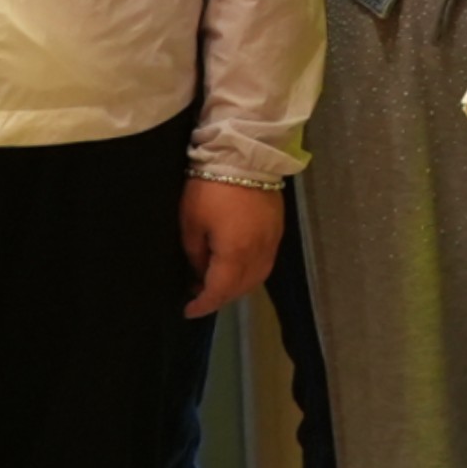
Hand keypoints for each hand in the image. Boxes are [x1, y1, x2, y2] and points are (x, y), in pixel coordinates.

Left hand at [175, 177, 284, 323]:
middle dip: (221, 297)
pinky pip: (266, 262)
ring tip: (219, 284)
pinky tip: (237, 267)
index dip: (203, 304)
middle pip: (242, 287)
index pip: (220, 291)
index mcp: (235, 253)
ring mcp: (272, 241)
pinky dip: (251, 272)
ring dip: (238, 287)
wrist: (244, 156)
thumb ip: (196, 254)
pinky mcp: (278, 230)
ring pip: (258, 277)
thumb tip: (200, 272)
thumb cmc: (210, 190)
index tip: (189, 311)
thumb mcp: (191, 223)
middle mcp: (258, 252)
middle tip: (200, 296)